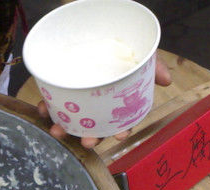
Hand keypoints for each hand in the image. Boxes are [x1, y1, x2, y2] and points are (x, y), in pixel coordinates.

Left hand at [38, 57, 172, 147]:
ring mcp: (78, 100)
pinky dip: (46, 108)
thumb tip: (167, 80)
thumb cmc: (119, 51)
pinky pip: (52, 105)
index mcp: (116, 102)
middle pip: (94, 127)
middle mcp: (97, 105)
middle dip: (90, 137)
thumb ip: (152, 67)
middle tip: (87, 142)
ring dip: (65, 128)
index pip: (121, 122)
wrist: (91, 28)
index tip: (121, 135)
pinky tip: (42, 108)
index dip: (121, 130)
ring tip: (58, 130)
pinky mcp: (60, 93)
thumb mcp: (139, 56)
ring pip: (72, 120)